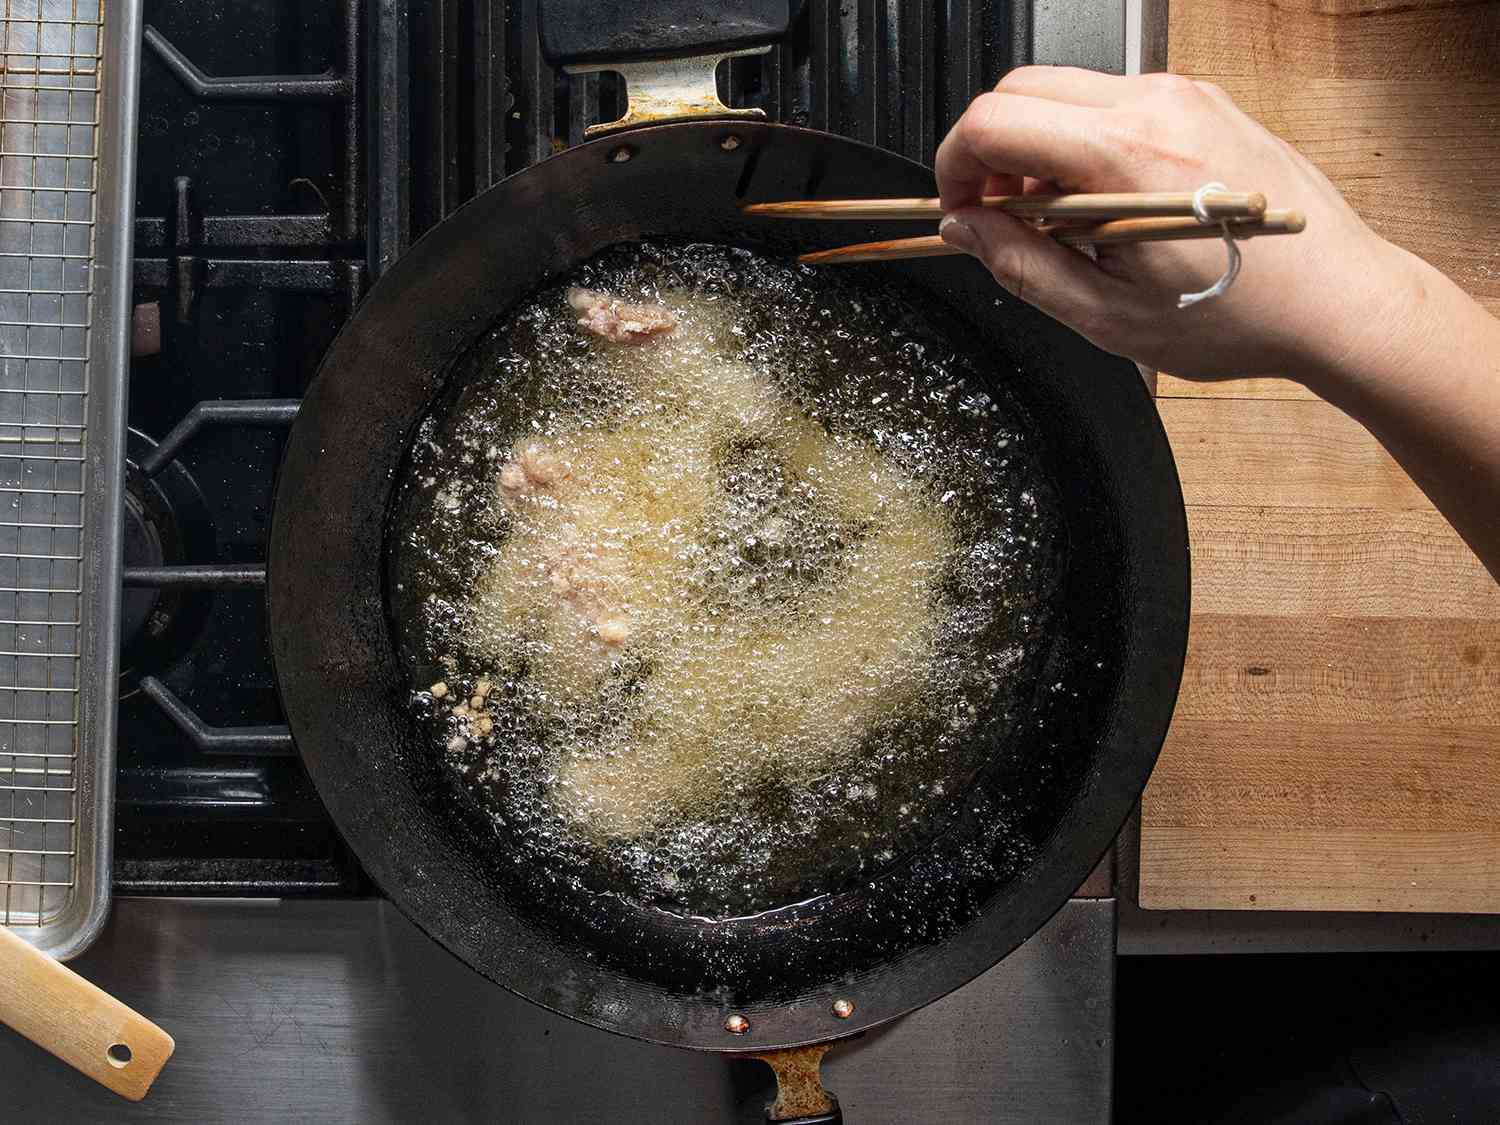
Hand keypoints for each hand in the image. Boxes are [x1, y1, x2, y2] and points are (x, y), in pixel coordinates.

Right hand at [935, 67, 1419, 382]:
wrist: (1338, 301)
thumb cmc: (1239, 315)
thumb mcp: (1108, 316)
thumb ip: (1022, 265)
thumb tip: (965, 229)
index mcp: (1124, 157)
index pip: (994, 122)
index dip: (955, 167)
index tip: (959, 211)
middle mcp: (1154, 107)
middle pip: (1020, 89)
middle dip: (988, 152)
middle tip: (996, 218)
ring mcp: (1182, 97)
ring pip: (1065, 92)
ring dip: (1035, 149)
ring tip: (1057, 223)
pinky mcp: (1200, 103)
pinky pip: (1112, 103)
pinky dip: (1081, 145)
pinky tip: (1101, 207)